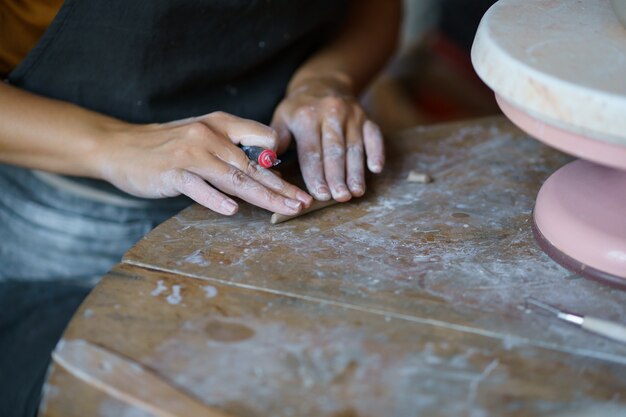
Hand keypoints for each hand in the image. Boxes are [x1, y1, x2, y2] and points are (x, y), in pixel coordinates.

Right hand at [98, 112, 312, 215]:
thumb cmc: (168, 146)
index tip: (297, 183)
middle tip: (304, 203)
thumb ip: (233, 148)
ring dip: (263, 196)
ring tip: (284, 210)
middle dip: (282, 187)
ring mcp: (190, 154)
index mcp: (220, 124)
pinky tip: (233, 211)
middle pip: (253, 165)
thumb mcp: (203, 135)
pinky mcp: (171, 173)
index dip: (280, 161)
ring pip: (234, 178)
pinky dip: (215, 200)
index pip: (261, 137)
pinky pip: (198, 187)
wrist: (120, 147)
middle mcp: (208, 135)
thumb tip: (267, 169)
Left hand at [271, 76, 383, 201]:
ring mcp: (352, 115)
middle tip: (340, 197)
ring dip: (356, 171)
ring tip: (356, 192)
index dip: (316, 175)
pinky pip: (374, 136)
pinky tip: (376, 169)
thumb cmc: (299, 108)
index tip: (320, 195)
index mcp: (307, 116)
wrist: (324, 82)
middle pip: (335, 151)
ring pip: (355, 147)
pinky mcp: (367, 118)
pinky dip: (377, 152)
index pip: (311, 151)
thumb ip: (277, 140)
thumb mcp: (281, 117)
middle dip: (338, 177)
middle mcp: (331, 113)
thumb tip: (267, 163)